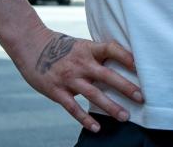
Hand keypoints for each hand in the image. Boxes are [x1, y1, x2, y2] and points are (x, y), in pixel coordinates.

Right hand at [14, 28, 142, 133]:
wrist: (31, 45)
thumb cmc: (61, 46)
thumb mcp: (81, 45)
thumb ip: (97, 55)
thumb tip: (122, 61)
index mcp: (88, 49)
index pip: (111, 49)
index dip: (126, 56)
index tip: (141, 66)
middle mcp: (80, 63)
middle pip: (107, 75)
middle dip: (125, 87)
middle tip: (141, 97)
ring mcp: (68, 78)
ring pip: (93, 94)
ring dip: (110, 107)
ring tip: (125, 117)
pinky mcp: (56, 91)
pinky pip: (73, 108)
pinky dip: (85, 119)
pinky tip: (97, 128)